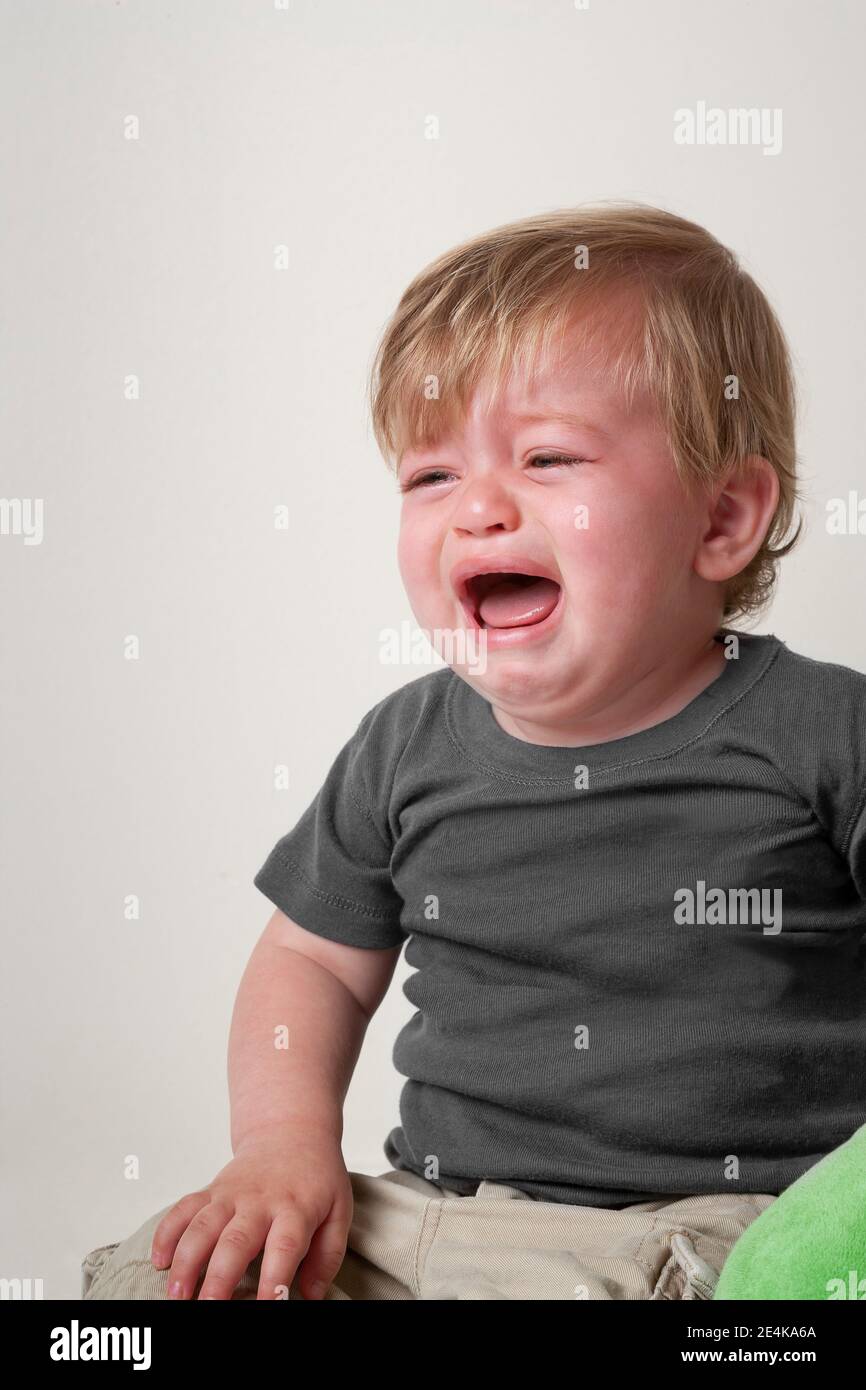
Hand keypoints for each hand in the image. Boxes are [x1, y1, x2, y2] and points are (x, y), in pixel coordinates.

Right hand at [150, 1124, 352, 1299]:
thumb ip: (328, 1255)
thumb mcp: (338, 1210)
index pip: (284, 1247)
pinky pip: (183, 1209)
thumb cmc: (315, 1178)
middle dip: (219, 1278)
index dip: (275, 1279)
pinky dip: (167, 1233)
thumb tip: (311, 1296)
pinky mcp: (211, 1190)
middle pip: (235, 1241)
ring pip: (202, 1226)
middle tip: (208, 1308)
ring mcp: (231, 1195)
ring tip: (176, 1295)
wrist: (291, 1131)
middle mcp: (259, 1201)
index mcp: (295, 1209)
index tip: (268, 1305)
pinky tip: (159, 1260)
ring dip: (186, 1261)